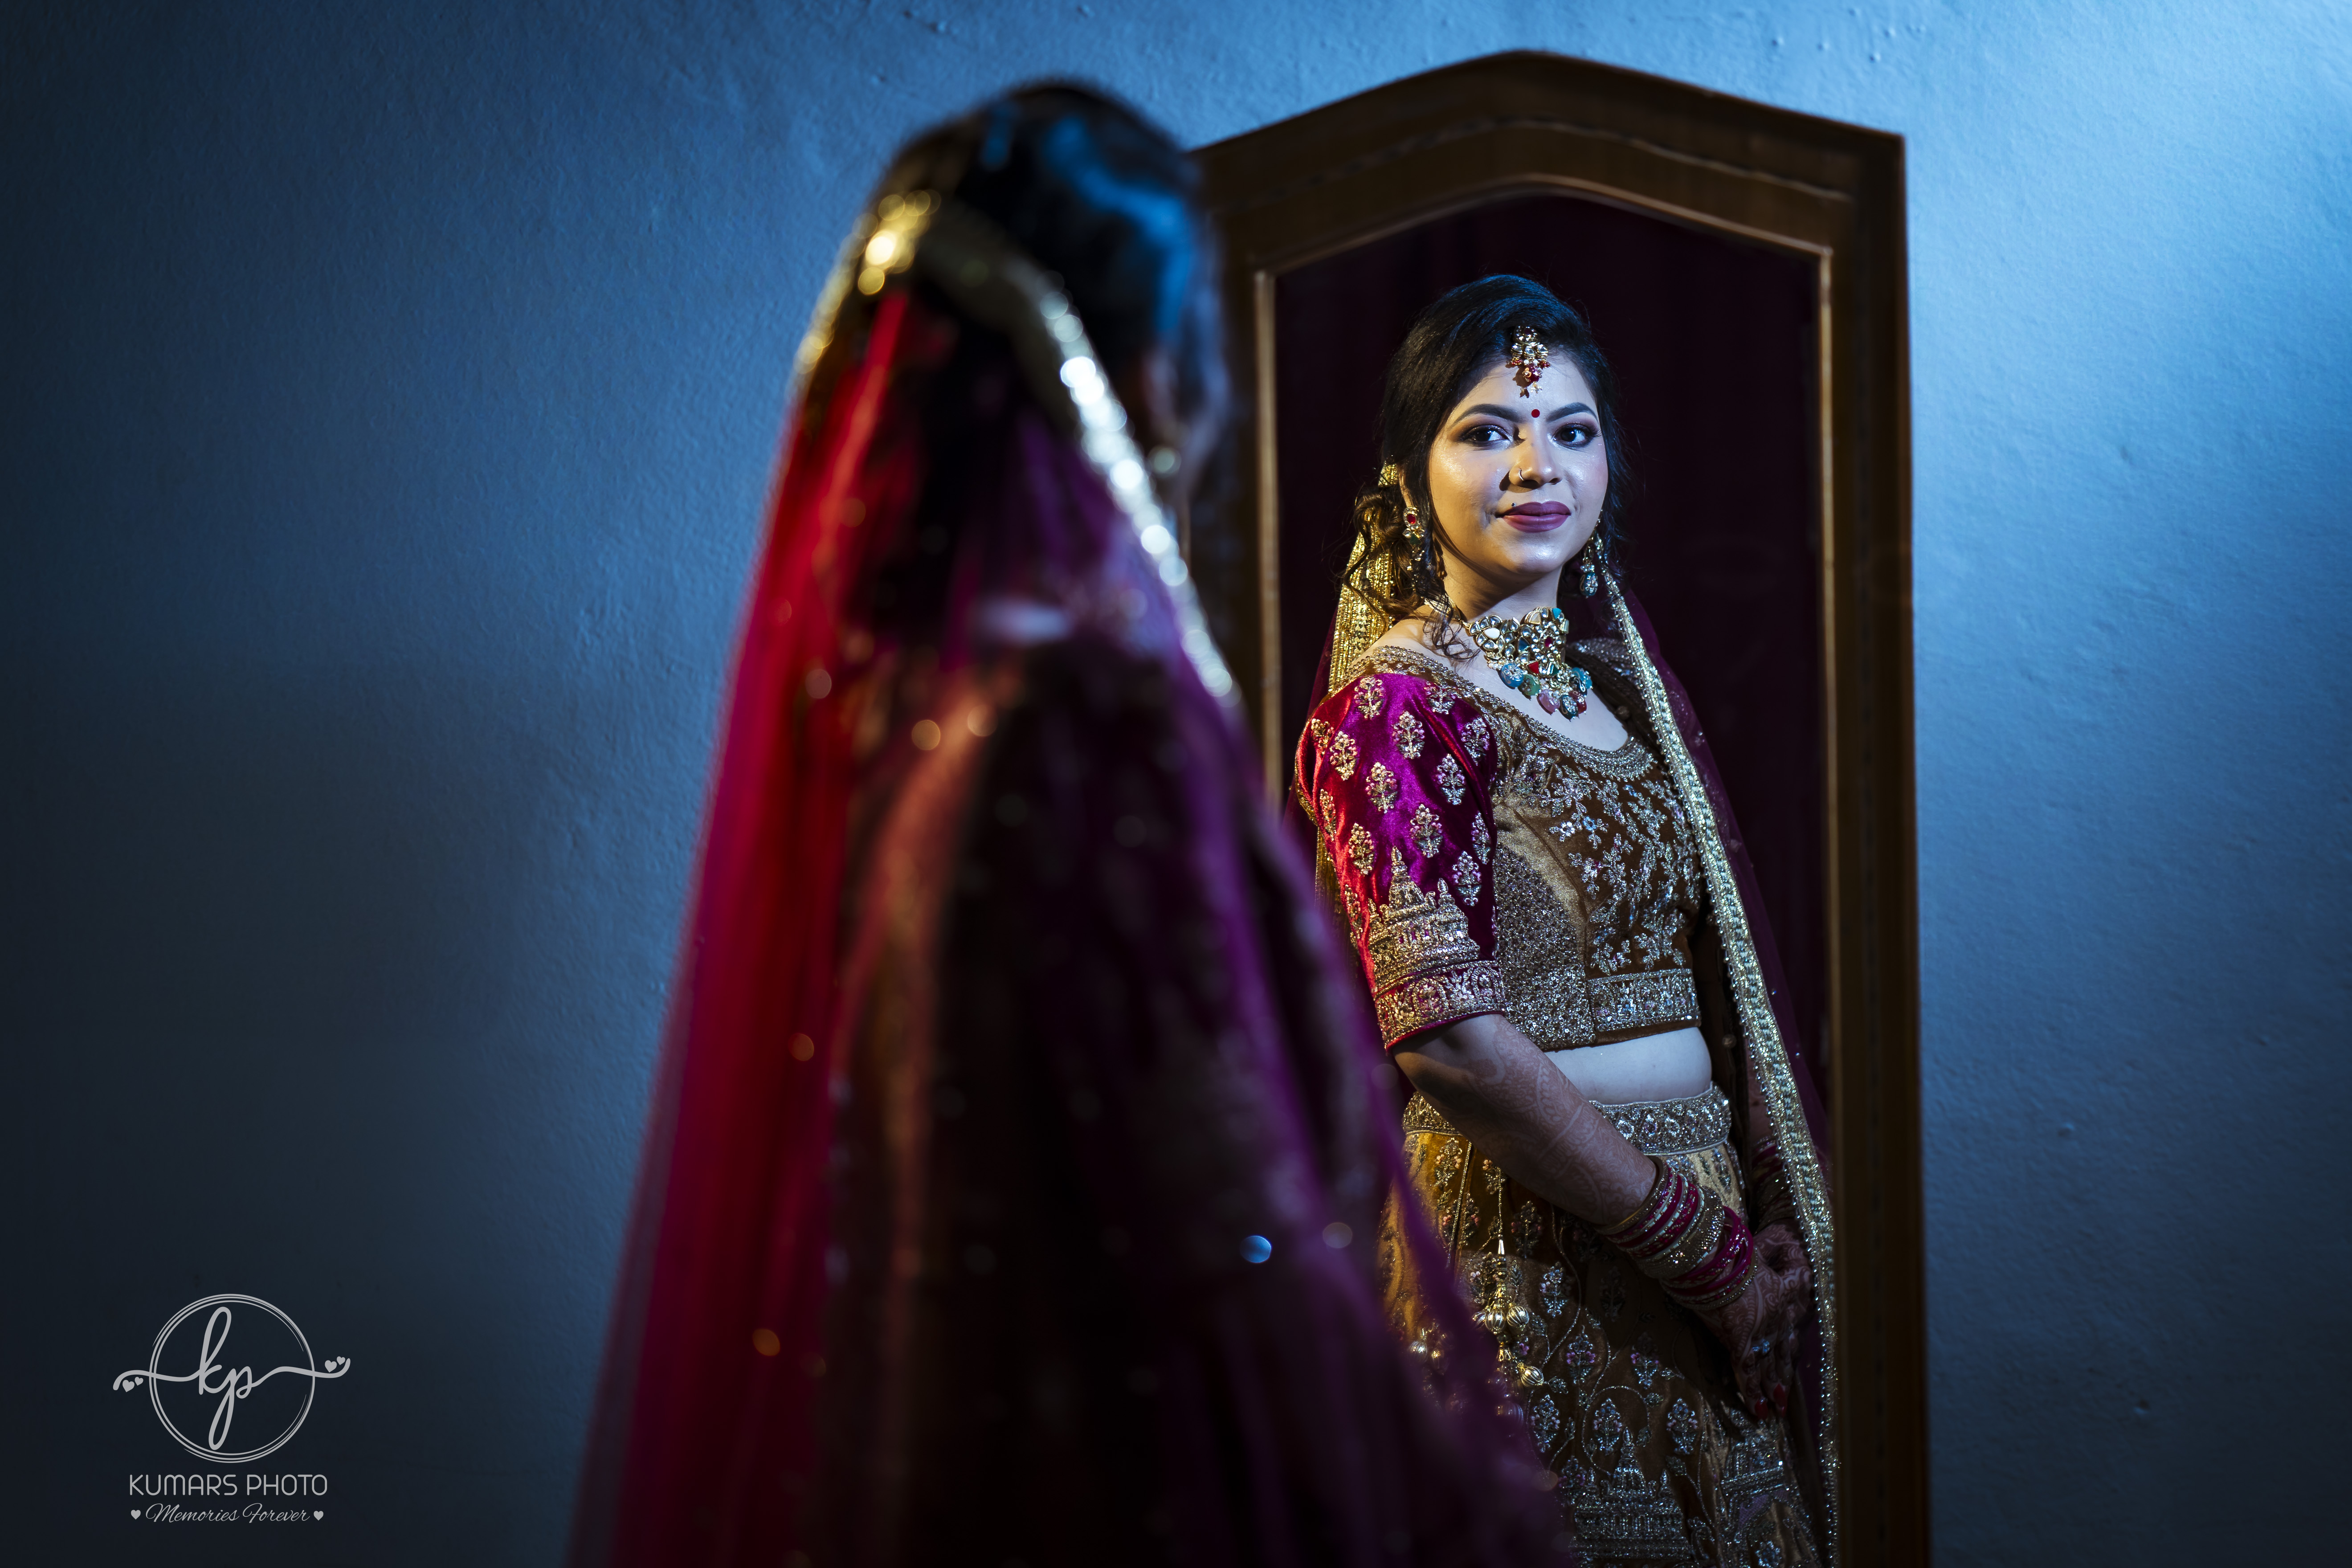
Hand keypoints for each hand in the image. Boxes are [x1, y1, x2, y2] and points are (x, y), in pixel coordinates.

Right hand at [1690, 1220, 1809, 1419]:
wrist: (1715, 1254)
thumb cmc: (1734, 1246)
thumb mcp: (1761, 1246)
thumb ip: (1773, 1253)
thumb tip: (1778, 1253)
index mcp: (1781, 1296)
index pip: (1788, 1327)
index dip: (1788, 1348)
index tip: (1788, 1360)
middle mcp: (1775, 1317)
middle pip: (1780, 1352)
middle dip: (1781, 1376)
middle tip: (1782, 1400)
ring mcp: (1759, 1329)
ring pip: (1766, 1366)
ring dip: (1769, 1389)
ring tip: (1772, 1411)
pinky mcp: (1739, 1338)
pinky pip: (1746, 1370)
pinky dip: (1751, 1390)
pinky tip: (1755, 1408)